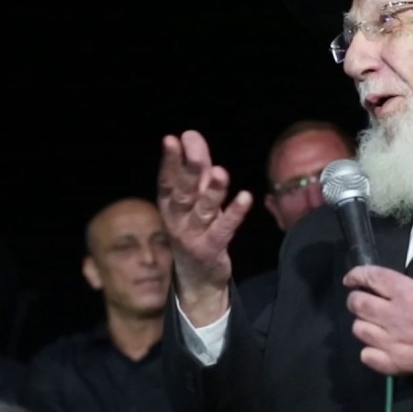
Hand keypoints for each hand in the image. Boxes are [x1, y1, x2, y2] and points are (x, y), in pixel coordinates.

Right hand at [156, 131, 252, 325]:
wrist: (196, 277)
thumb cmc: (195, 228)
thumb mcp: (193, 197)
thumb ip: (195, 167)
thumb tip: (190, 134)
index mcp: (170, 205)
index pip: (168, 180)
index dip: (169, 161)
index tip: (171, 140)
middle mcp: (178, 220)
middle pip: (183, 192)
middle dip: (188, 170)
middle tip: (194, 150)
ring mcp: (193, 235)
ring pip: (204, 210)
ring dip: (212, 191)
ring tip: (219, 172)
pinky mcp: (211, 249)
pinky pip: (224, 229)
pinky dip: (234, 213)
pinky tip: (245, 197)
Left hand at [343, 265, 412, 375]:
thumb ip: (411, 289)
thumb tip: (393, 292)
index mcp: (407, 293)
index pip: (372, 277)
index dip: (356, 275)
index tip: (350, 279)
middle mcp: (395, 316)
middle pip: (358, 304)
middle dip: (355, 300)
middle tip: (360, 301)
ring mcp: (393, 342)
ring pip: (359, 330)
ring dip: (363, 325)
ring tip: (372, 325)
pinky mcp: (396, 363)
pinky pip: (367, 356)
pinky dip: (370, 351)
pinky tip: (378, 347)